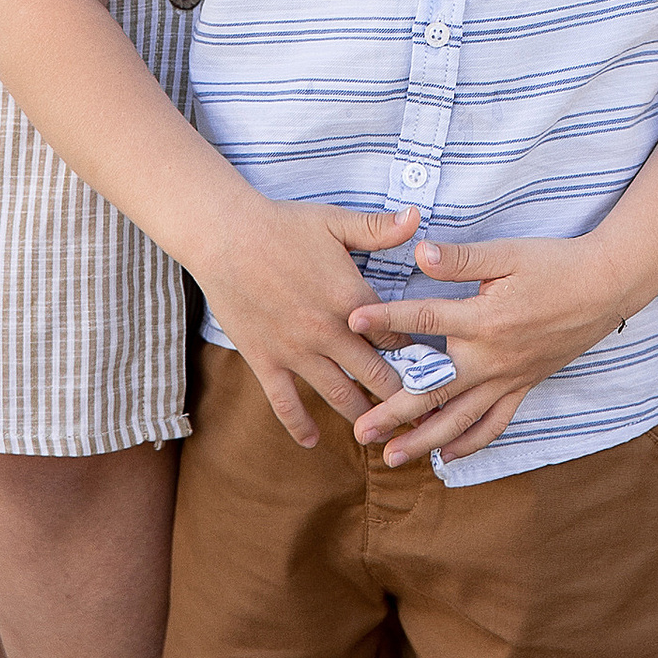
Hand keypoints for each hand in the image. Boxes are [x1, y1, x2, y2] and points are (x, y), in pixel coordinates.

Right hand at [196, 196, 419, 449]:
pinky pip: (285, 403)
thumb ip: (379, 227)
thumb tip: (417, 217)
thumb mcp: (336, 221)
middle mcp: (328, 332)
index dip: (415, 354)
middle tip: (423, 419)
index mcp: (352, 298)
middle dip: (401, 398)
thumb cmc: (283, 225)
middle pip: (375, 374)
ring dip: (362, 417)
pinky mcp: (266, 361)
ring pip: (338, 394)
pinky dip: (299, 425)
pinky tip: (312, 441)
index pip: (394, 336)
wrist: (226, 237)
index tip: (431, 371)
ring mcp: (296, 351)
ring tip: (381, 435)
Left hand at [347, 230, 630, 465]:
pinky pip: (494, 424)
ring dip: (423, 439)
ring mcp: (508, 378)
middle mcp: (491, 357)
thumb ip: (462, 259)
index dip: (387, 319)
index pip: (424, 320)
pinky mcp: (524, 386)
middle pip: (434, 389)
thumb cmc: (555, 263)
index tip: (351, 322)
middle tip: (360, 431)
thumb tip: (419, 254)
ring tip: (391, 456)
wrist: (605, 286)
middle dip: (393, 411)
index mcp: (483, 319)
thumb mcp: (507, 253)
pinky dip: (470, 443)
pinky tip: (448, 456)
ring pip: (459, 419)